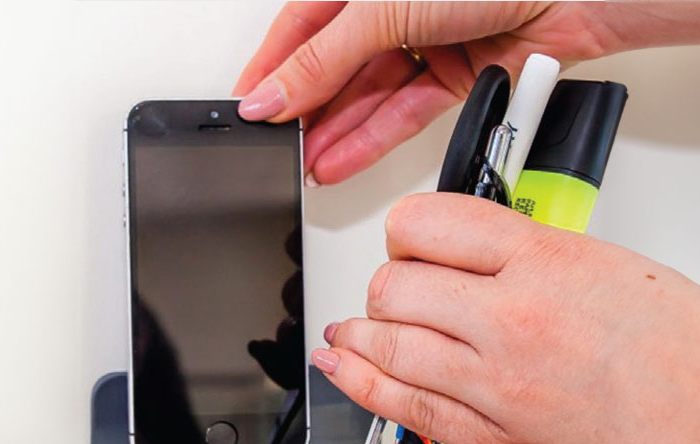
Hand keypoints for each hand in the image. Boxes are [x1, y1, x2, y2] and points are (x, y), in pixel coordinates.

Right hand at [235, 2, 699, 184]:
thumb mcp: (386, 8)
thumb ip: (324, 59)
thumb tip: (272, 95)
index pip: (301, 26)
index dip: (272, 70)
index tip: (245, 111)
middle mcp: (393, 8)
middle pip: (333, 68)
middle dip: (306, 113)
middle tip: (276, 153)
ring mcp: (425, 42)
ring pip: (367, 98)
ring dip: (336, 136)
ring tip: (305, 171)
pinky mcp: (453, 76)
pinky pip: (401, 115)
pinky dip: (372, 141)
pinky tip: (340, 163)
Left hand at [311, 194, 699, 443]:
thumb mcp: (623, 272)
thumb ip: (543, 267)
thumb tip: (491, 268)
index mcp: (550, 261)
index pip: (431, 223)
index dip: (407, 230)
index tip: (407, 241)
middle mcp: (516, 320)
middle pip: (395, 286)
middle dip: (386, 289)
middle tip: (395, 296)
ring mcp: (503, 387)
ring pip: (389, 347)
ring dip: (362, 337)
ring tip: (352, 335)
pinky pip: (411, 411)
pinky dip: (365, 388)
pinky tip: (345, 372)